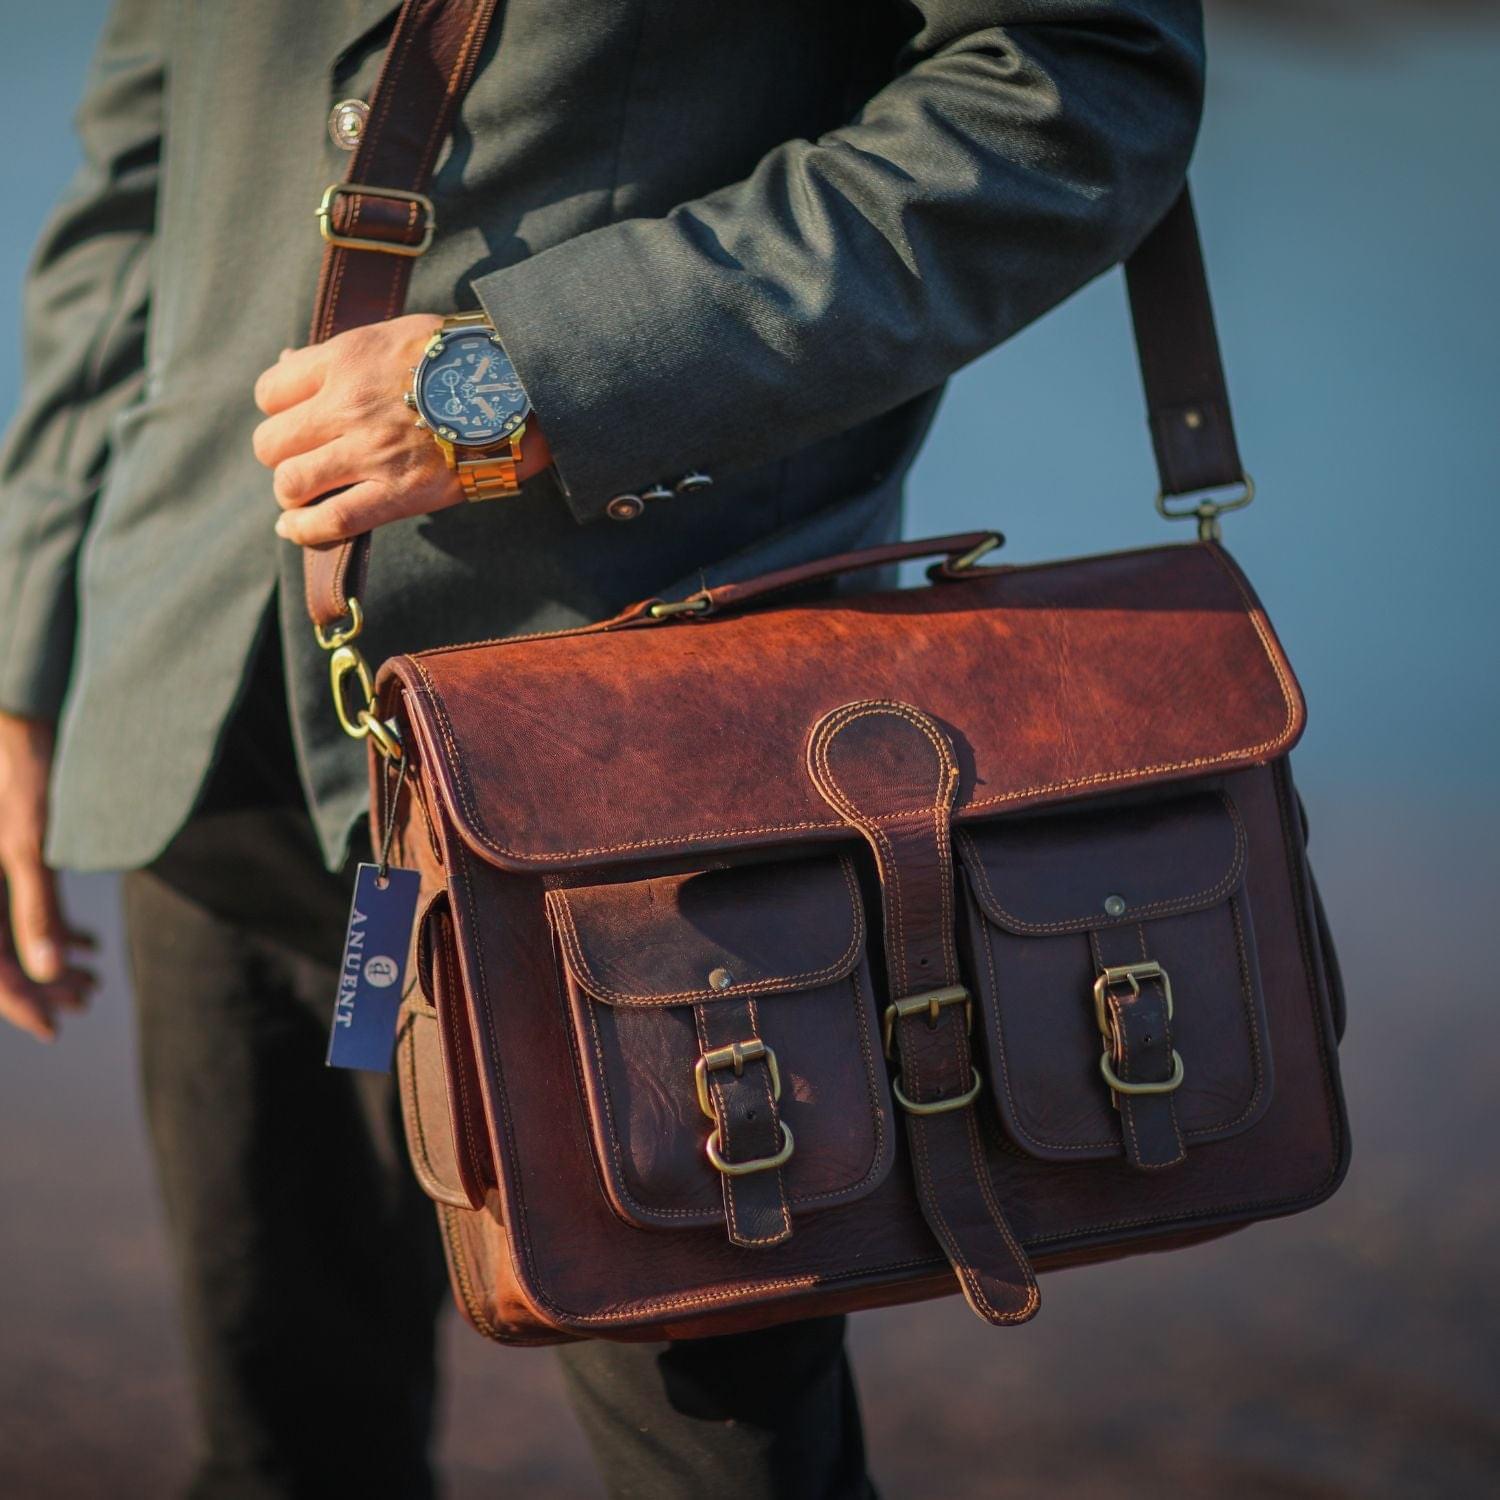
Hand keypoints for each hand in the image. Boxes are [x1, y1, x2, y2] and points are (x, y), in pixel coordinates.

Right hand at [0, 713, 96, 1041]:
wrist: (17, 719)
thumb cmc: (19, 772)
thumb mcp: (28, 843)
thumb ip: (36, 907)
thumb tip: (51, 971)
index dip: (21, 1003)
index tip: (55, 1028)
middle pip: (3, 957)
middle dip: (43, 985)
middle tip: (86, 1002)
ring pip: (15, 935)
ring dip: (52, 959)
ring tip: (93, 981)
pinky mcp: (7, 854)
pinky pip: (24, 906)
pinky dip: (55, 928)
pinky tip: (90, 944)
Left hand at [251, 313, 551, 546]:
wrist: (520, 388)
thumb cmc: (463, 359)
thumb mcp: (396, 334)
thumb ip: (342, 353)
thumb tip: (290, 364)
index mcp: (345, 360)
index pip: (271, 391)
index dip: (279, 411)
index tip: (296, 421)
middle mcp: (347, 406)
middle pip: (272, 442)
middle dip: (283, 455)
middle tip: (304, 461)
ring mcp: (370, 453)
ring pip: (292, 483)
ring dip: (293, 494)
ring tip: (303, 497)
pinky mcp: (397, 493)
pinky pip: (331, 520)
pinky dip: (305, 530)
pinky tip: (297, 529)